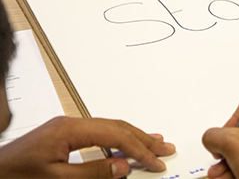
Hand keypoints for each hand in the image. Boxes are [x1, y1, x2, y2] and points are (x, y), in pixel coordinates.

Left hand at [0, 116, 175, 177]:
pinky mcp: (62, 135)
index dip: (140, 150)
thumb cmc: (14, 176)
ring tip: (155, 143)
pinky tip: (125, 147)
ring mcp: (66, 128)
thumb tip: (122, 167)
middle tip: (166, 149)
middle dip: (144, 139)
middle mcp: (70, 123)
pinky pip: (98, 134)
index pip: (116, 136)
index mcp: (69, 129)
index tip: (156, 162)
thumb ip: (92, 173)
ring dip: (133, 137)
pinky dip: (117, 140)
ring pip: (109, 128)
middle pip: (117, 127)